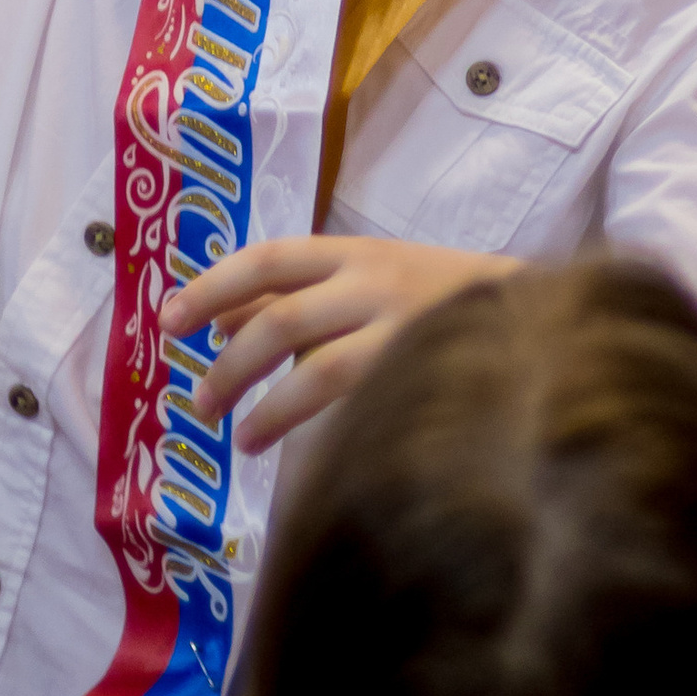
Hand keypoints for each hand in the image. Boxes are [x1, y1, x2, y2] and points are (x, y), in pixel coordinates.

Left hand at [157, 233, 512, 450]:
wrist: (527, 314)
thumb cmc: (430, 297)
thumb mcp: (359, 279)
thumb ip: (292, 297)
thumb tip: (218, 321)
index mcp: (352, 251)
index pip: (268, 260)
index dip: (212, 287)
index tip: (169, 321)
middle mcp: (372, 281)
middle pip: (282, 319)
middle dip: (231, 365)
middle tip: (199, 403)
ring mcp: (398, 328)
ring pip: (315, 367)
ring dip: (265, 404)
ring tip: (238, 436)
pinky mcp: (419, 370)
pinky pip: (352, 399)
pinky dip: (307, 419)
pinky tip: (284, 444)